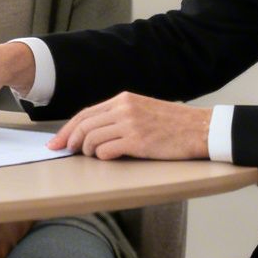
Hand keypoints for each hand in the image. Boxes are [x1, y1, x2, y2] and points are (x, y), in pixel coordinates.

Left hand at [47, 93, 210, 160]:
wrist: (200, 129)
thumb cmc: (173, 124)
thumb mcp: (143, 109)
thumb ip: (120, 115)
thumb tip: (94, 131)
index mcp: (123, 99)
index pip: (86, 113)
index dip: (68, 128)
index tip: (57, 141)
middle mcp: (124, 109)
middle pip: (84, 125)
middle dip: (69, 140)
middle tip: (63, 151)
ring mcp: (130, 124)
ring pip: (92, 139)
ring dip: (87, 151)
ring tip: (92, 156)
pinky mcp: (137, 141)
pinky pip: (106, 150)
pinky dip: (102, 157)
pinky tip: (107, 158)